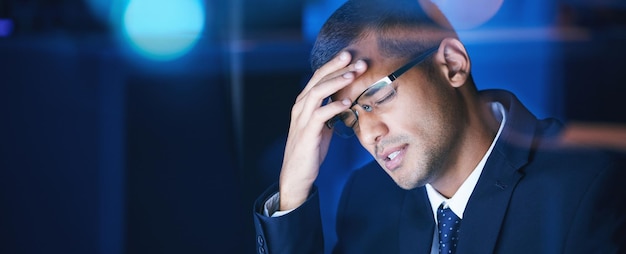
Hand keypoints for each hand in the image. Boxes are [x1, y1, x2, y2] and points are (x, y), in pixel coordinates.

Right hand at [279, 51, 367, 210]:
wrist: (297, 174)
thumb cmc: (310, 149)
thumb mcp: (321, 126)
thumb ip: (329, 111)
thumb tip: (345, 100)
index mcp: (304, 103)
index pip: (318, 77)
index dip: (334, 65)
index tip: (351, 56)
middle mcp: (300, 107)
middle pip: (317, 79)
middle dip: (337, 67)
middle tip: (355, 58)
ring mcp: (302, 119)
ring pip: (317, 92)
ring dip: (336, 82)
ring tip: (352, 75)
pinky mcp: (307, 133)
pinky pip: (320, 115)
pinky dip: (333, 106)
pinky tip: (347, 103)